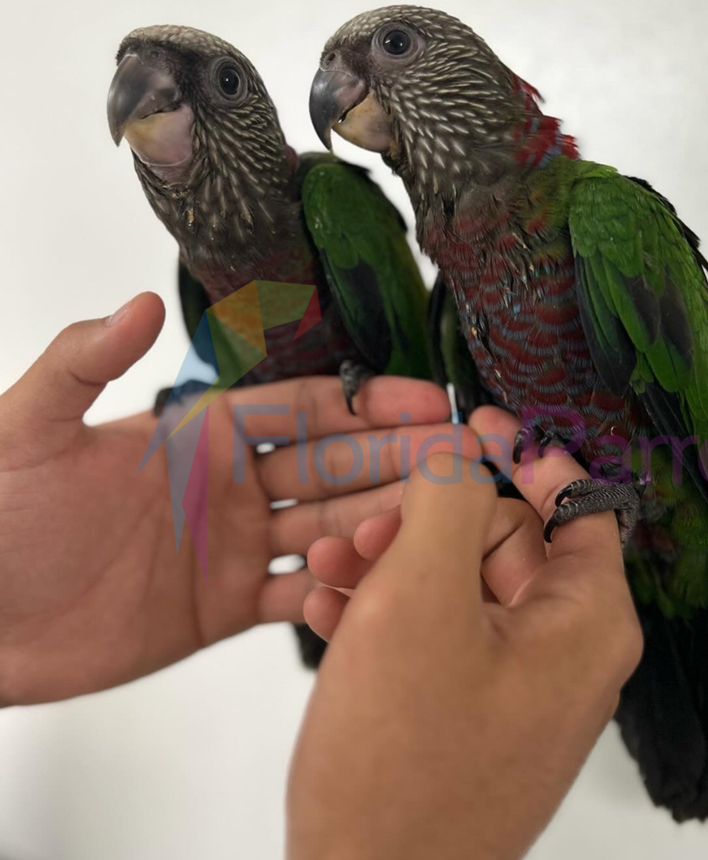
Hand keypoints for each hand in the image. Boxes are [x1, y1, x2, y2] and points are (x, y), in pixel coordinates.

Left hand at [0, 294, 476, 704]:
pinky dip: (337, 589)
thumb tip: (140, 302)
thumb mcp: (26, 430)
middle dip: (400, 457)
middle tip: (462, 456)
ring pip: (331, 528)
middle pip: (335, 464)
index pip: (303, 409)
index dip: (367, 404)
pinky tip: (381, 581)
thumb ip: (84, 365)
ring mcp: (234, 547)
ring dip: (385, 519)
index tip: (428, 401)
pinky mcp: (226, 608)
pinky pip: (298, 597)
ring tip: (442, 516)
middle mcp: (231, 485)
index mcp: (200, 434)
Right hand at [287, 407, 642, 859]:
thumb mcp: (419, 600)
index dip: (524, 454)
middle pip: (505, 542)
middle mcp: (564, 653)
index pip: (576, 503)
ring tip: (330, 569)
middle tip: (363, 527)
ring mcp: (516, 689)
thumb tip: (462, 446)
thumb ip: (447, 500)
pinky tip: (330, 613)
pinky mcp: (471, 716)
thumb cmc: (402, 754)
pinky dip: (389, 615)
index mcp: (585, 620)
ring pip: (460, 588)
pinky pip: (440, 638)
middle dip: (430, 521)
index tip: (470, 423)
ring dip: (394, 565)